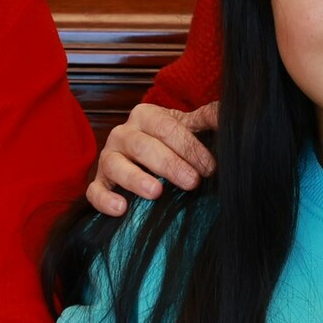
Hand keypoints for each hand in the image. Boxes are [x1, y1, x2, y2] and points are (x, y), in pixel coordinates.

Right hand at [86, 101, 217, 215]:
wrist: (151, 160)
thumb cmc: (174, 144)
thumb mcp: (190, 128)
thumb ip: (207, 120)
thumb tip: (228, 114)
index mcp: (146, 116)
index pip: (166, 127)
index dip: (189, 147)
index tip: (210, 167)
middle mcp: (123, 133)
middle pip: (142, 145)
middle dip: (169, 164)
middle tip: (192, 182)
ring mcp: (108, 158)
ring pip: (115, 164)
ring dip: (135, 178)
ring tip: (156, 192)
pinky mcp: (99, 182)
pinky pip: (94, 190)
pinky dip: (105, 199)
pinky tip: (121, 209)